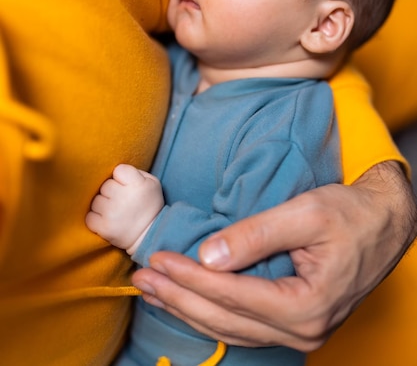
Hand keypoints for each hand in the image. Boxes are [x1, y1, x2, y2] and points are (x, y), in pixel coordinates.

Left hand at [86, 164, 163, 254]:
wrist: (149, 235)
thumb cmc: (149, 205)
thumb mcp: (152, 183)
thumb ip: (135, 172)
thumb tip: (115, 170)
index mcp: (137, 184)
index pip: (118, 170)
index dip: (121, 177)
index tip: (127, 185)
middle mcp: (124, 197)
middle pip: (105, 185)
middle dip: (111, 191)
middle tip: (121, 200)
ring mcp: (112, 213)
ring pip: (96, 200)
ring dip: (103, 205)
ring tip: (114, 211)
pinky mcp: (104, 228)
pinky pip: (89, 217)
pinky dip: (96, 218)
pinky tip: (107, 220)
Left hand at [132, 161, 416, 350]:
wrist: (386, 222)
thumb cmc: (350, 214)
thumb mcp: (305, 214)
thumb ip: (255, 235)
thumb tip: (208, 256)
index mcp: (307, 304)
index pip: (232, 294)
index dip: (189, 278)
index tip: (157, 258)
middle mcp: (304, 329)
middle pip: (225, 319)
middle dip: (179, 297)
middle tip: (142, 278)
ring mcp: (301, 331)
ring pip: (231, 329)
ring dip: (188, 309)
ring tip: (153, 290)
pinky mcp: (296, 322)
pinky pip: (244, 326)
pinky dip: (211, 313)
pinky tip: (189, 301)